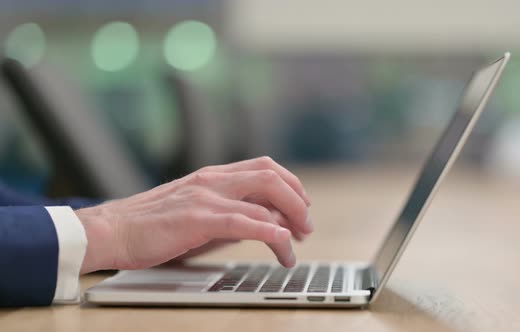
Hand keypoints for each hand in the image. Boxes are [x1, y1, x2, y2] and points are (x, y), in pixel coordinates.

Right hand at [76, 156, 311, 273]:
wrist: (110, 231)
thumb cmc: (148, 225)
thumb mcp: (192, 210)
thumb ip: (223, 212)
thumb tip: (256, 225)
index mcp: (212, 176)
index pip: (264, 168)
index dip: (291, 185)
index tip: (301, 208)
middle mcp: (212, 180)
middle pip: (271, 176)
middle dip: (298, 200)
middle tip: (306, 227)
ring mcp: (206, 197)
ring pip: (264, 198)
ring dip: (290, 222)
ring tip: (297, 245)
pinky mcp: (198, 218)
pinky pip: (245, 222)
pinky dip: (271, 233)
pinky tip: (282, 245)